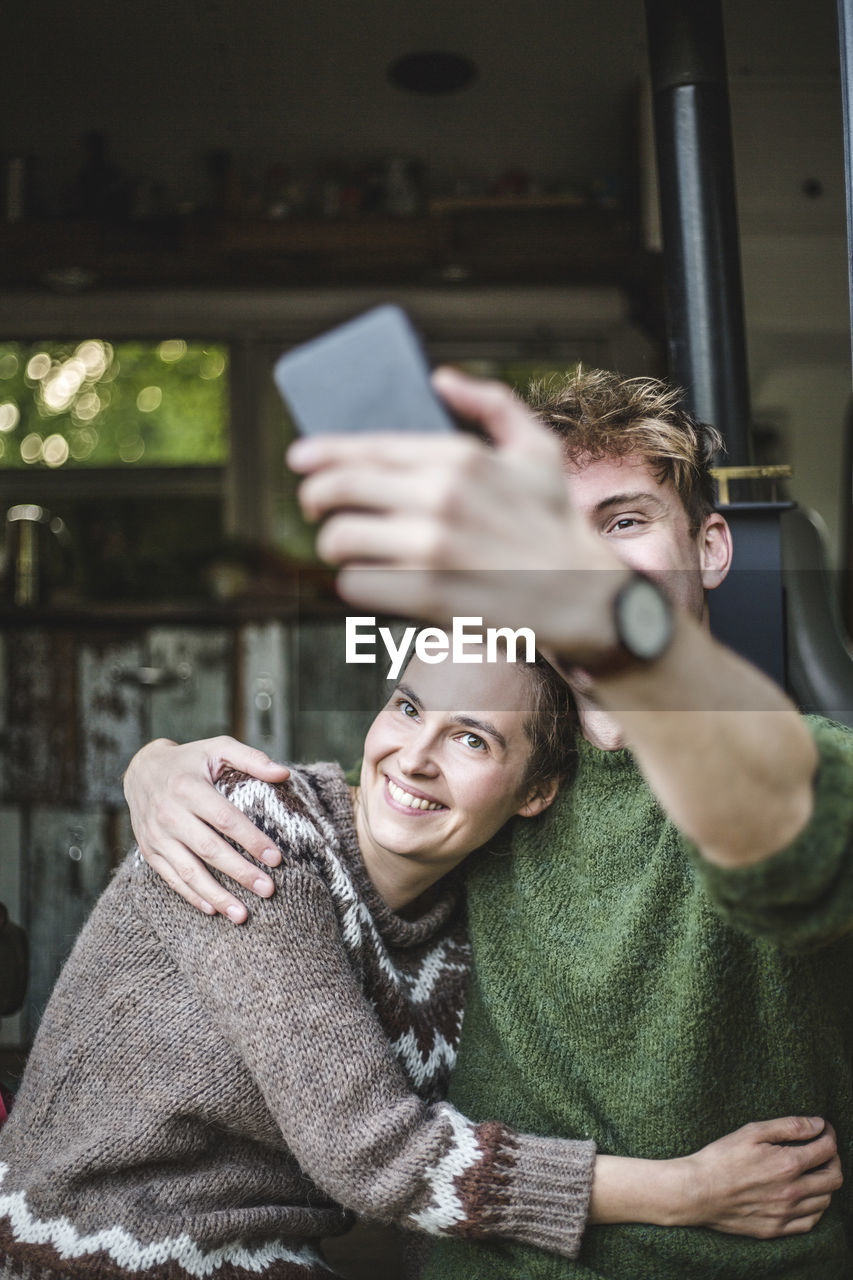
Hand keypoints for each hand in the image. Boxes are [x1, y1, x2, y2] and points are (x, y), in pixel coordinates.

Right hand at [123, 737, 290, 922]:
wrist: (142, 770)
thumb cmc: (190, 760)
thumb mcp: (218, 747)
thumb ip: (251, 758)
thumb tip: (284, 774)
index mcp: (188, 787)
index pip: (225, 819)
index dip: (251, 840)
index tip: (276, 858)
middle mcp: (169, 813)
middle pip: (210, 849)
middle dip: (240, 872)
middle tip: (268, 890)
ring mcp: (157, 835)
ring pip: (189, 871)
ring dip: (217, 896)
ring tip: (243, 915)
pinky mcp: (149, 850)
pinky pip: (171, 878)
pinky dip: (192, 896)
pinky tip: (213, 909)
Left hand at [286, 367, 624, 663]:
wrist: (581, 597)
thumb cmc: (556, 523)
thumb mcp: (538, 449)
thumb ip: (490, 403)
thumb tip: (440, 378)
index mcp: (459, 457)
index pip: (366, 447)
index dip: (322, 452)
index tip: (300, 459)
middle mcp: (439, 497)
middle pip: (338, 489)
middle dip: (314, 497)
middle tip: (315, 507)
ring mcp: (429, 548)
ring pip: (339, 539)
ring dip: (336, 544)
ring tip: (350, 547)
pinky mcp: (424, 594)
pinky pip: (356, 584)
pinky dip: (357, 583)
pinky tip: (373, 579)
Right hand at [678, 1116, 841, 1236]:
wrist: (698, 1191)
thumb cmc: (721, 1157)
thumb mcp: (752, 1132)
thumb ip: (789, 1126)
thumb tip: (819, 1125)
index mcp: (788, 1164)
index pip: (827, 1149)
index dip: (829, 1134)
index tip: (823, 1129)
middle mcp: (793, 1192)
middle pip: (834, 1178)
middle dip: (832, 1159)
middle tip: (821, 1150)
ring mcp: (786, 1213)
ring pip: (826, 1201)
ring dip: (824, 1183)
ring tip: (811, 1171)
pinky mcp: (777, 1229)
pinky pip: (811, 1222)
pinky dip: (815, 1207)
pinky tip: (804, 1195)